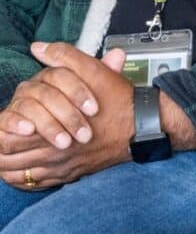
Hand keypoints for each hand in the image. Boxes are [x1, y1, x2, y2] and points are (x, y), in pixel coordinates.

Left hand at [0, 43, 132, 189]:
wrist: (143, 124)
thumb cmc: (118, 99)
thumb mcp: (93, 70)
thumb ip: (64, 57)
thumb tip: (38, 48)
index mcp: (53, 126)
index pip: (8, 135)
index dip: (0, 128)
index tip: (3, 120)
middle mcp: (53, 152)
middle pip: (7, 158)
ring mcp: (61, 167)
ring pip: (18, 174)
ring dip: (6, 165)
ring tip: (3, 155)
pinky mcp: (70, 175)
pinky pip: (34, 185)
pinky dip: (21, 179)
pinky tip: (20, 170)